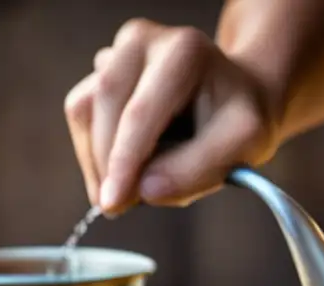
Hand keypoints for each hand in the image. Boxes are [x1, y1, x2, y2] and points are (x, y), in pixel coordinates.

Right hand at [64, 18, 279, 214]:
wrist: (232, 97)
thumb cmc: (239, 120)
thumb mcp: (242, 146)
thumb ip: (197, 169)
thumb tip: (143, 191)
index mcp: (184, 52)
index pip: (141, 112)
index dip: (123, 161)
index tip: (112, 203)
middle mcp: (142, 40)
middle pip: (104, 106)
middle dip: (108, 165)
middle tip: (123, 207)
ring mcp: (116, 52)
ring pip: (84, 111)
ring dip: (99, 160)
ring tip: (132, 187)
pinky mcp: (100, 71)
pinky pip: (81, 116)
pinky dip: (95, 152)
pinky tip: (125, 168)